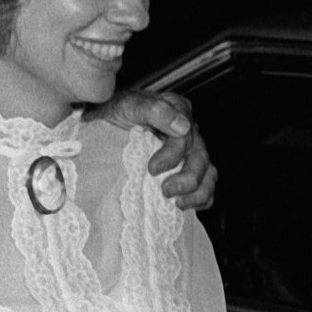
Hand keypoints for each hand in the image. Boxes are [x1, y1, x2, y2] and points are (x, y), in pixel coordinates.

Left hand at [89, 90, 216, 210]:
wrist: (102, 122)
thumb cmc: (115, 112)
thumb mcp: (128, 105)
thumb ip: (154, 110)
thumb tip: (181, 126)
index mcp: (178, 111)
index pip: (185, 137)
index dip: (172, 156)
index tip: (152, 169)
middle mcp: (187, 130)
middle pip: (200, 158)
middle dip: (187, 178)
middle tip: (166, 191)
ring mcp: (189, 150)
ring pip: (208, 173)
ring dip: (197, 191)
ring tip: (178, 203)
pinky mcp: (185, 167)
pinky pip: (205, 185)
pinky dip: (201, 198)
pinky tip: (186, 205)